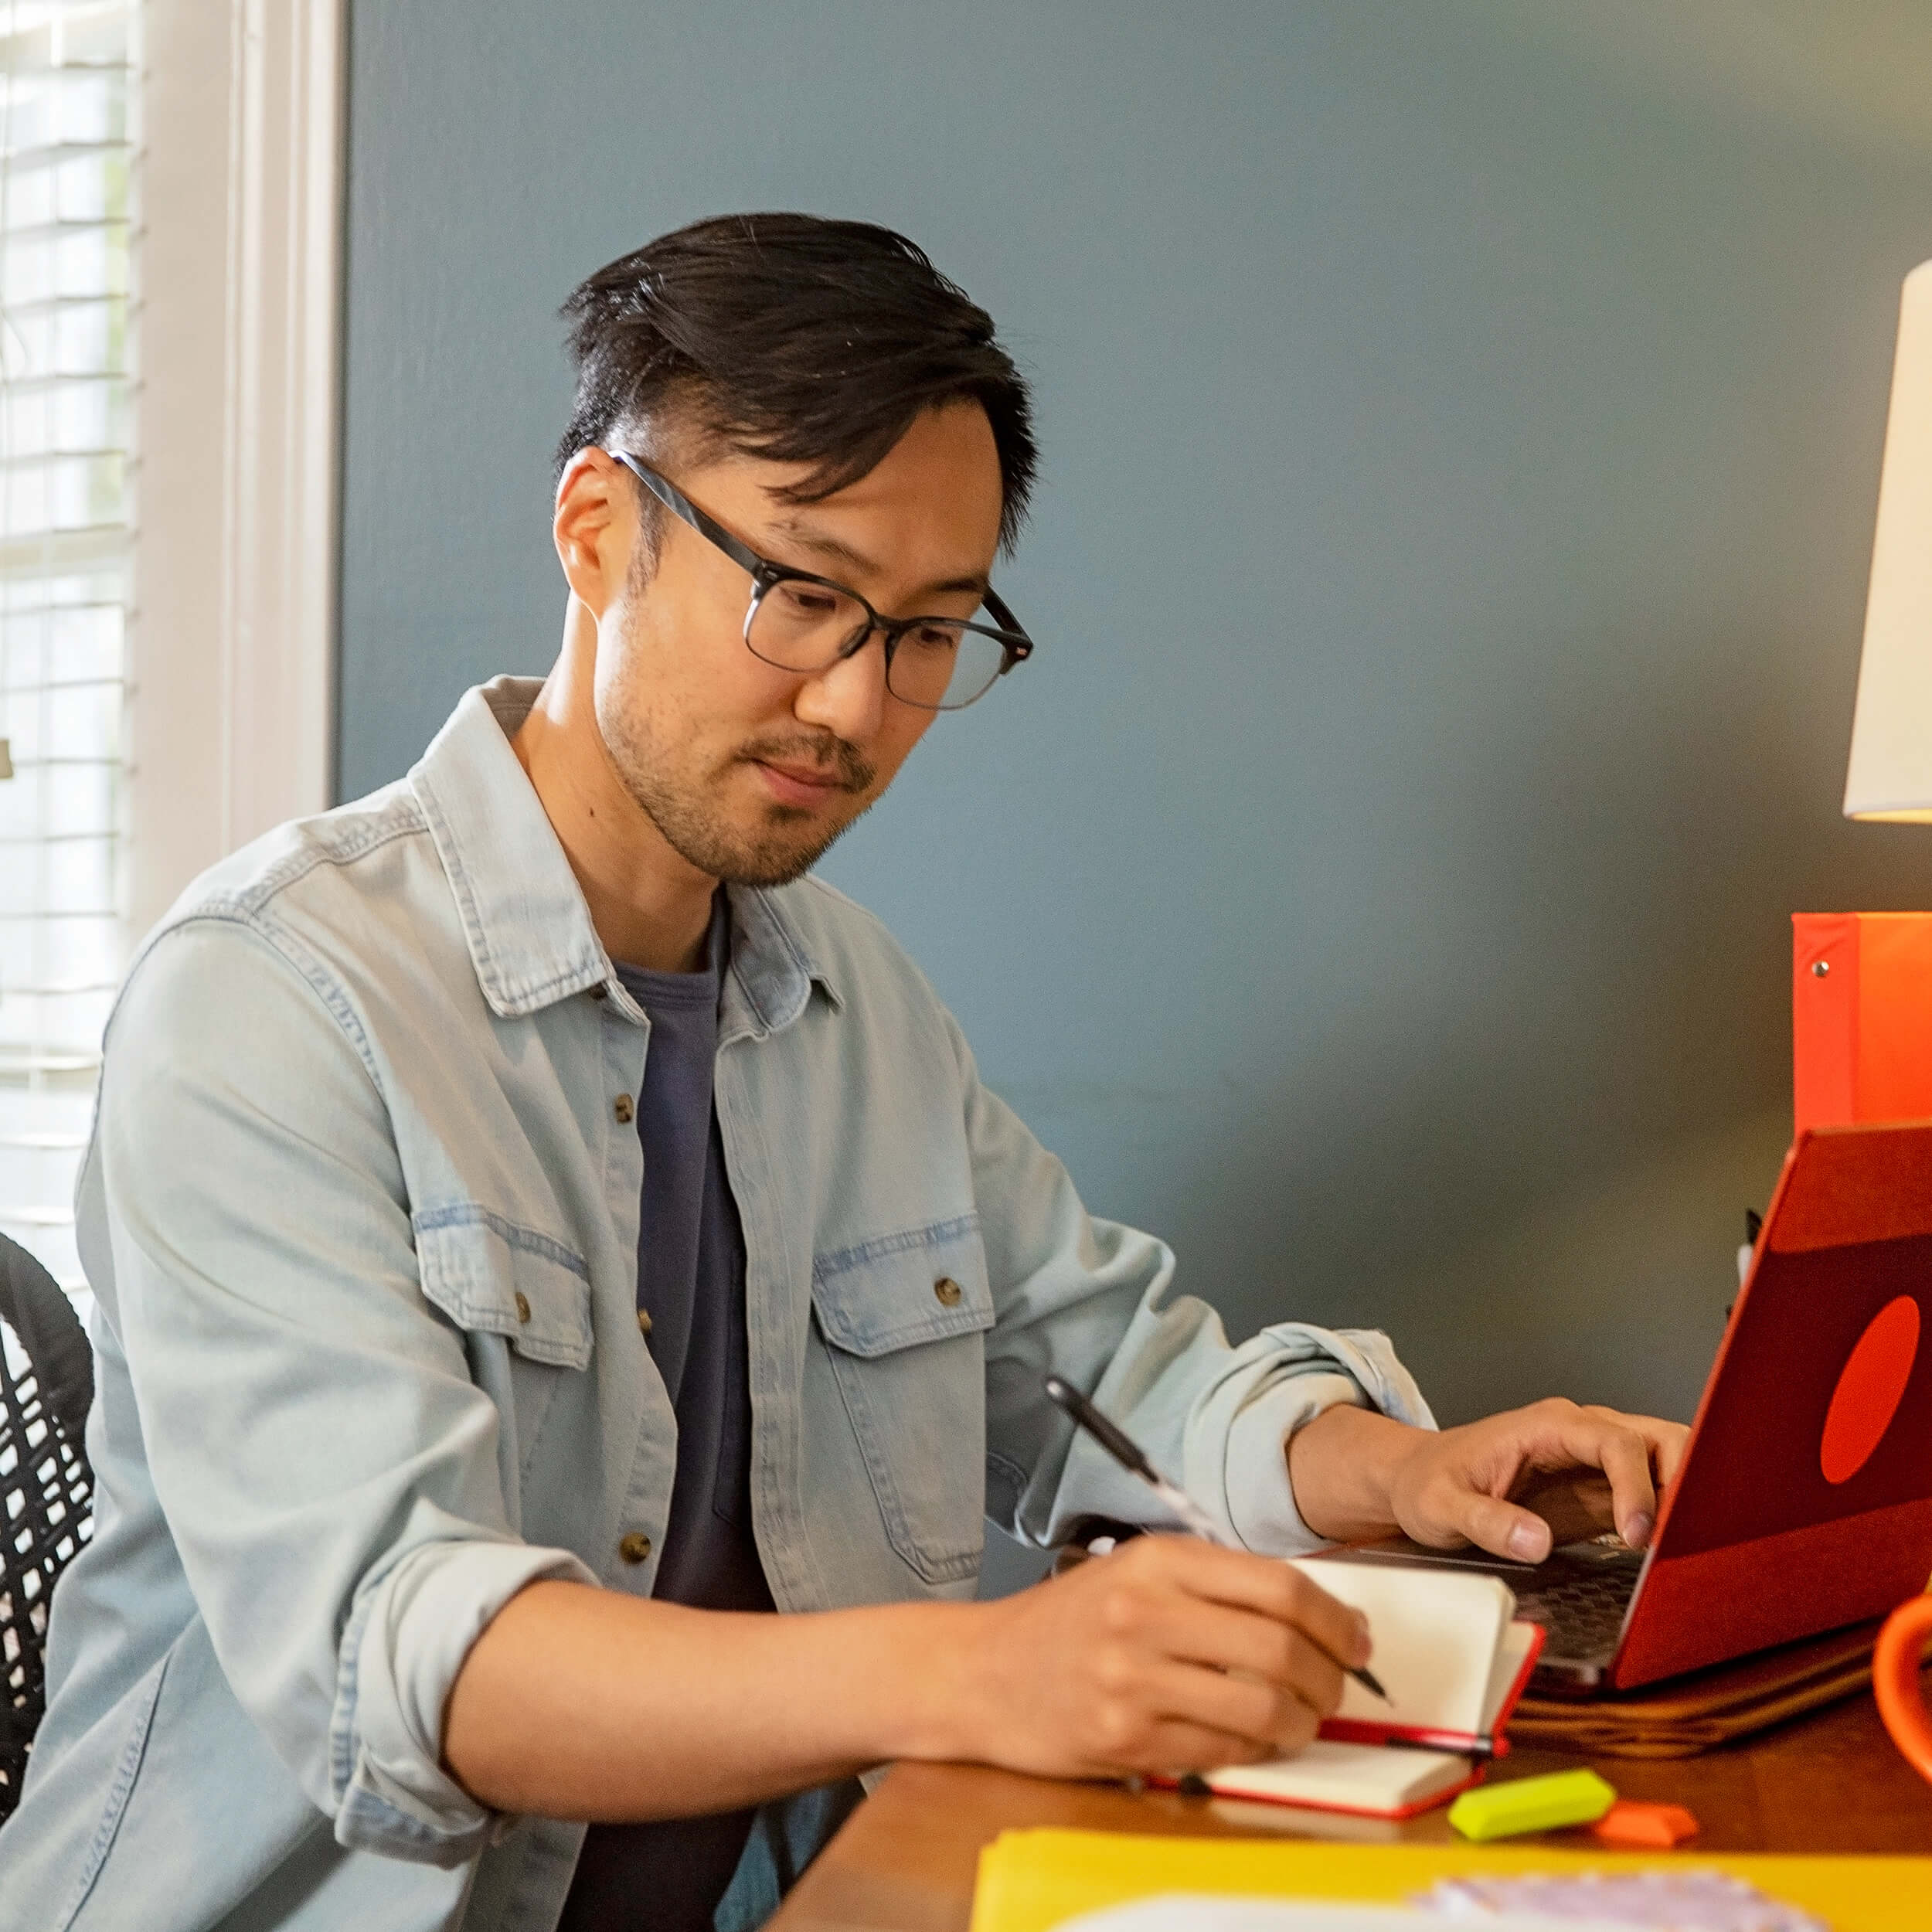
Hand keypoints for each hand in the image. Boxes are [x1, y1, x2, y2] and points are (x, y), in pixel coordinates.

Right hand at [948, 1533, 1369, 1778]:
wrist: (982, 1672)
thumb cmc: (1069, 1622)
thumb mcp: (1138, 1572)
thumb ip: (1217, 1583)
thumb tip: (1321, 1613)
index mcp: (1158, 1560)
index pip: (1279, 1587)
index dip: (1336, 1619)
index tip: (1355, 1639)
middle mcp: (1145, 1613)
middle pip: (1280, 1647)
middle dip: (1329, 1676)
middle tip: (1336, 1687)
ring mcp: (1133, 1680)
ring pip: (1261, 1709)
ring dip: (1301, 1723)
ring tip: (1300, 1720)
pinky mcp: (1125, 1739)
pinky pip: (1222, 1753)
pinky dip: (1254, 1752)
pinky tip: (1251, 1740)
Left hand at [1289, 1400, 1690, 1563]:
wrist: (1421, 1479)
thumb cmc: (1429, 1484)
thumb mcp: (1440, 1507)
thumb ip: (1485, 1522)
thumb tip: (1536, 1540)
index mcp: (1547, 1426)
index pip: (1615, 1442)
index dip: (1636, 1486)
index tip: (1638, 1534)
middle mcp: (1580, 1432)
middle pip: (1658, 1438)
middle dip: (1685, 1478)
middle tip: (1684, 1535)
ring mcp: (1596, 1459)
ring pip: (1666, 1459)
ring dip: (1686, 1495)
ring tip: (1686, 1543)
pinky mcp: (1602, 1490)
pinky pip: (1654, 1493)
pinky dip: (1673, 1515)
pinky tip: (1671, 1548)